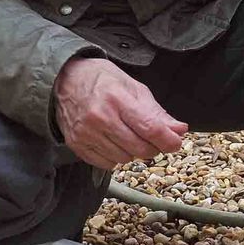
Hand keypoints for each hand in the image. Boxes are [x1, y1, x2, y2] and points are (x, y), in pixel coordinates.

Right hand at [54, 56, 187, 169]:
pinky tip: (113, 141)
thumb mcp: (132, 86)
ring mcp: (86, 133)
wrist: (64, 80)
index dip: (167, 140)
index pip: (149, 127)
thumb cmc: (101, 80)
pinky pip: (107, 164)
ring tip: (128, 135)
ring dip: (133, 152)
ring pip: (124, 159)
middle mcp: (99, 118)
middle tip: (152, 138)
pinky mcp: (76, 145)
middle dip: (152, 147)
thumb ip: (156, 112)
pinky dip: (115, 157)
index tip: (175, 143)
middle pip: (139, 148)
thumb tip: (179, 130)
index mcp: (116, 98)